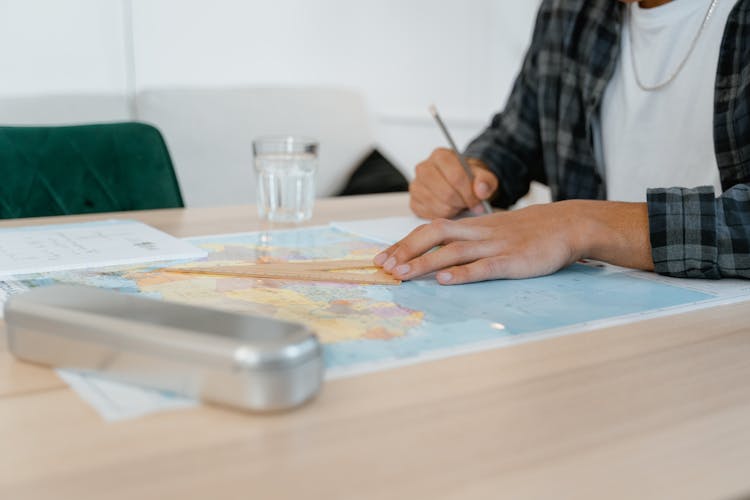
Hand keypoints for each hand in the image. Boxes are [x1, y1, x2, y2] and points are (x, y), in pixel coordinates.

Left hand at [374, 200, 653, 283]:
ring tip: (402, 274)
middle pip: (434, 234)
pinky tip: (445, 280)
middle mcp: (479, 232)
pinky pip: (484, 266)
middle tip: (383, 266)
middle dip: (406, 249)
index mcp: (473, 225)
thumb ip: (472, 239)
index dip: (405, 242)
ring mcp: (495, 245)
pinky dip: (463, 274)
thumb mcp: (497, 229)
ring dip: (425, 263)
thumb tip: (445, 255)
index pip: (431, 229)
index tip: (384, 256)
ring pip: (453, 251)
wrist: (569, 224)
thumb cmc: (531, 231)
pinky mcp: (512, 260)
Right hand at [409, 148, 498, 218]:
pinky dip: (443, 216)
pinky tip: (449, 209)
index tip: (478, 201)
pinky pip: (430, 215)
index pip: (456, 176)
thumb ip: (486, 180)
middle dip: (461, 202)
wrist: (459, 184)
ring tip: (459, 205)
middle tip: (469, 204)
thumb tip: (481, 190)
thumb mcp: (483, 176)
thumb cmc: (468, 179)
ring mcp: (416, 186)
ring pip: (438, 206)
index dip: (469, 192)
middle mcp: (424, 168)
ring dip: (453, 210)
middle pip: (446, 192)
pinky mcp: (414, 202)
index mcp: (440, 156)